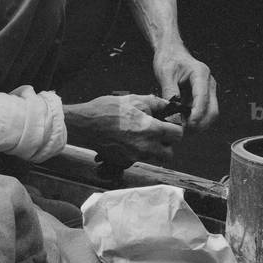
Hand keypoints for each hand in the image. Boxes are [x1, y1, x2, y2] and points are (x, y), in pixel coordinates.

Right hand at [63, 94, 184, 165]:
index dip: (175, 128)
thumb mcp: (134, 100)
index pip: (178, 135)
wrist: (85, 125)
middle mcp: (146, 147)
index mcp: (151, 130)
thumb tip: (167, 105)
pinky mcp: (124, 162)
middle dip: (166, 145)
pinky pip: (138, 160)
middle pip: (169, 154)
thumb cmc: (107, 110)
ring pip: (154, 158)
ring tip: (142, 136)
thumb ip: (155, 103)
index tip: (169, 124)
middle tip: (158, 134)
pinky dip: (137, 153)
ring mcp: (134, 157)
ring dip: (153, 150)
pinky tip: (129, 141)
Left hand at [153, 48, 217, 129]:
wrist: (171, 52)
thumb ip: (169, 91)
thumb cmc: (168, 60)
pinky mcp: (202, 98)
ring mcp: (207, 92)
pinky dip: (193, 122)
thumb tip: (173, 111)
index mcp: (201, 74)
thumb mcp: (165, 73)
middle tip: (182, 133)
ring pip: (209, 115)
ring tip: (180, 131)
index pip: (203, 99)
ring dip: (197, 126)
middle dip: (199, 125)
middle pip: (212, 111)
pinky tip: (180, 125)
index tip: (188, 126)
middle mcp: (208, 84)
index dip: (197, 115)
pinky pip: (201, 114)